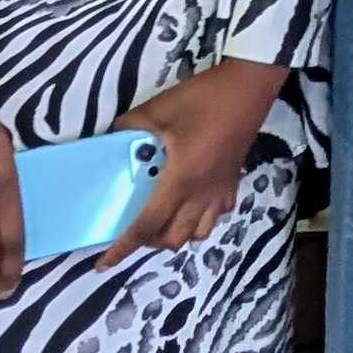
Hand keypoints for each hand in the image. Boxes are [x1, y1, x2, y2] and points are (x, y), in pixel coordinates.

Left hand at [107, 59, 288, 264]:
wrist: (248, 88)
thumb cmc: (202, 99)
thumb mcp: (157, 109)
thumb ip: (129, 128)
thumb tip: (111, 139)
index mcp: (180, 181)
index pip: (147, 225)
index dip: (124, 248)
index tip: (103, 263)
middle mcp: (201, 195)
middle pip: (172, 239)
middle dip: (149, 242)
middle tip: (133, 228)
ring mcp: (220, 192)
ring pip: (197, 235)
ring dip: (175, 235)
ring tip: (161, 220)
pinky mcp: (232, 184)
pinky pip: (215, 217)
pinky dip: (199, 221)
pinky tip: (190, 205)